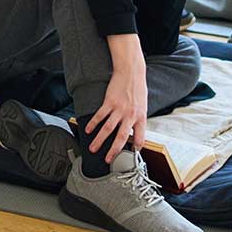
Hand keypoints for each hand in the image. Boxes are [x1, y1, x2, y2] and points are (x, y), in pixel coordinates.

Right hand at [86, 33, 147, 160]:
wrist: (131, 72)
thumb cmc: (137, 87)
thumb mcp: (143, 105)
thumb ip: (138, 117)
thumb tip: (133, 128)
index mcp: (141, 117)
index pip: (139, 138)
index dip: (135, 147)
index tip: (131, 155)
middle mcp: (130, 115)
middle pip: (121, 137)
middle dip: (113, 150)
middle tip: (107, 159)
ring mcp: (119, 109)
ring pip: (107, 129)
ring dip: (100, 140)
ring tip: (93, 148)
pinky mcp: (109, 102)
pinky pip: (99, 116)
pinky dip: (93, 124)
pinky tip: (88, 130)